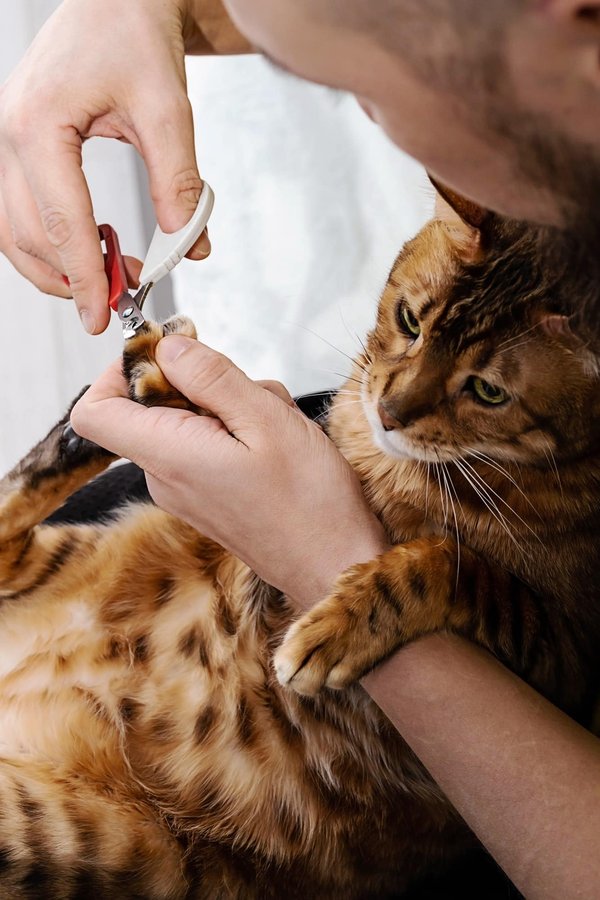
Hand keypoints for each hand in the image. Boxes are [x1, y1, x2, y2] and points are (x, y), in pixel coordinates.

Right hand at [0, 0, 208, 333]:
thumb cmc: (133, 32)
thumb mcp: (167, 109)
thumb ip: (178, 181)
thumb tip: (190, 246)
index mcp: (39, 125)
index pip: (61, 224)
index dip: (84, 278)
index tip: (103, 317)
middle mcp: (10, 134)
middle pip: (27, 235)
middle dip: (72, 278)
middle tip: (121, 298)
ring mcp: (7, 139)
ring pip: (14, 230)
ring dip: (56, 266)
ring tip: (109, 276)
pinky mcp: (20, 145)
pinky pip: (20, 209)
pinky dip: (50, 240)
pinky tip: (90, 246)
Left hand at [71, 335, 386, 605]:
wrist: (335, 564)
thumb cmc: (310, 503)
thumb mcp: (266, 421)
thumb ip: (211, 379)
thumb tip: (168, 348)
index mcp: (170, 456)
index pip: (93, 410)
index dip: (118, 371)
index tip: (167, 354)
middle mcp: (166, 475)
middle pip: (150, 404)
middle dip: (200, 383)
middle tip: (249, 393)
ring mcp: (185, 487)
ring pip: (188, 418)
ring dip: (230, 405)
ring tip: (275, 422)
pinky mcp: (206, 493)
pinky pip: (208, 441)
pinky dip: (239, 428)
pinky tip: (277, 441)